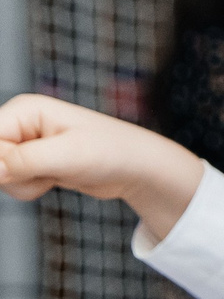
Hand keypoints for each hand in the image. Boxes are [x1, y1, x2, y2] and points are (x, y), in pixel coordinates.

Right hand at [0, 94, 203, 231]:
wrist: (137, 168)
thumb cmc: (111, 152)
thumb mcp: (68, 156)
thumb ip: (25, 161)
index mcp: (25, 110)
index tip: (19, 171)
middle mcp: (20, 124)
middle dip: (13, 174)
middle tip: (46, 173)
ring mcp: (24, 144)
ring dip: (23, 184)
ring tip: (55, 175)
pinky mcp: (30, 162)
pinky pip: (13, 183)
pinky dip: (30, 188)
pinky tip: (54, 179)